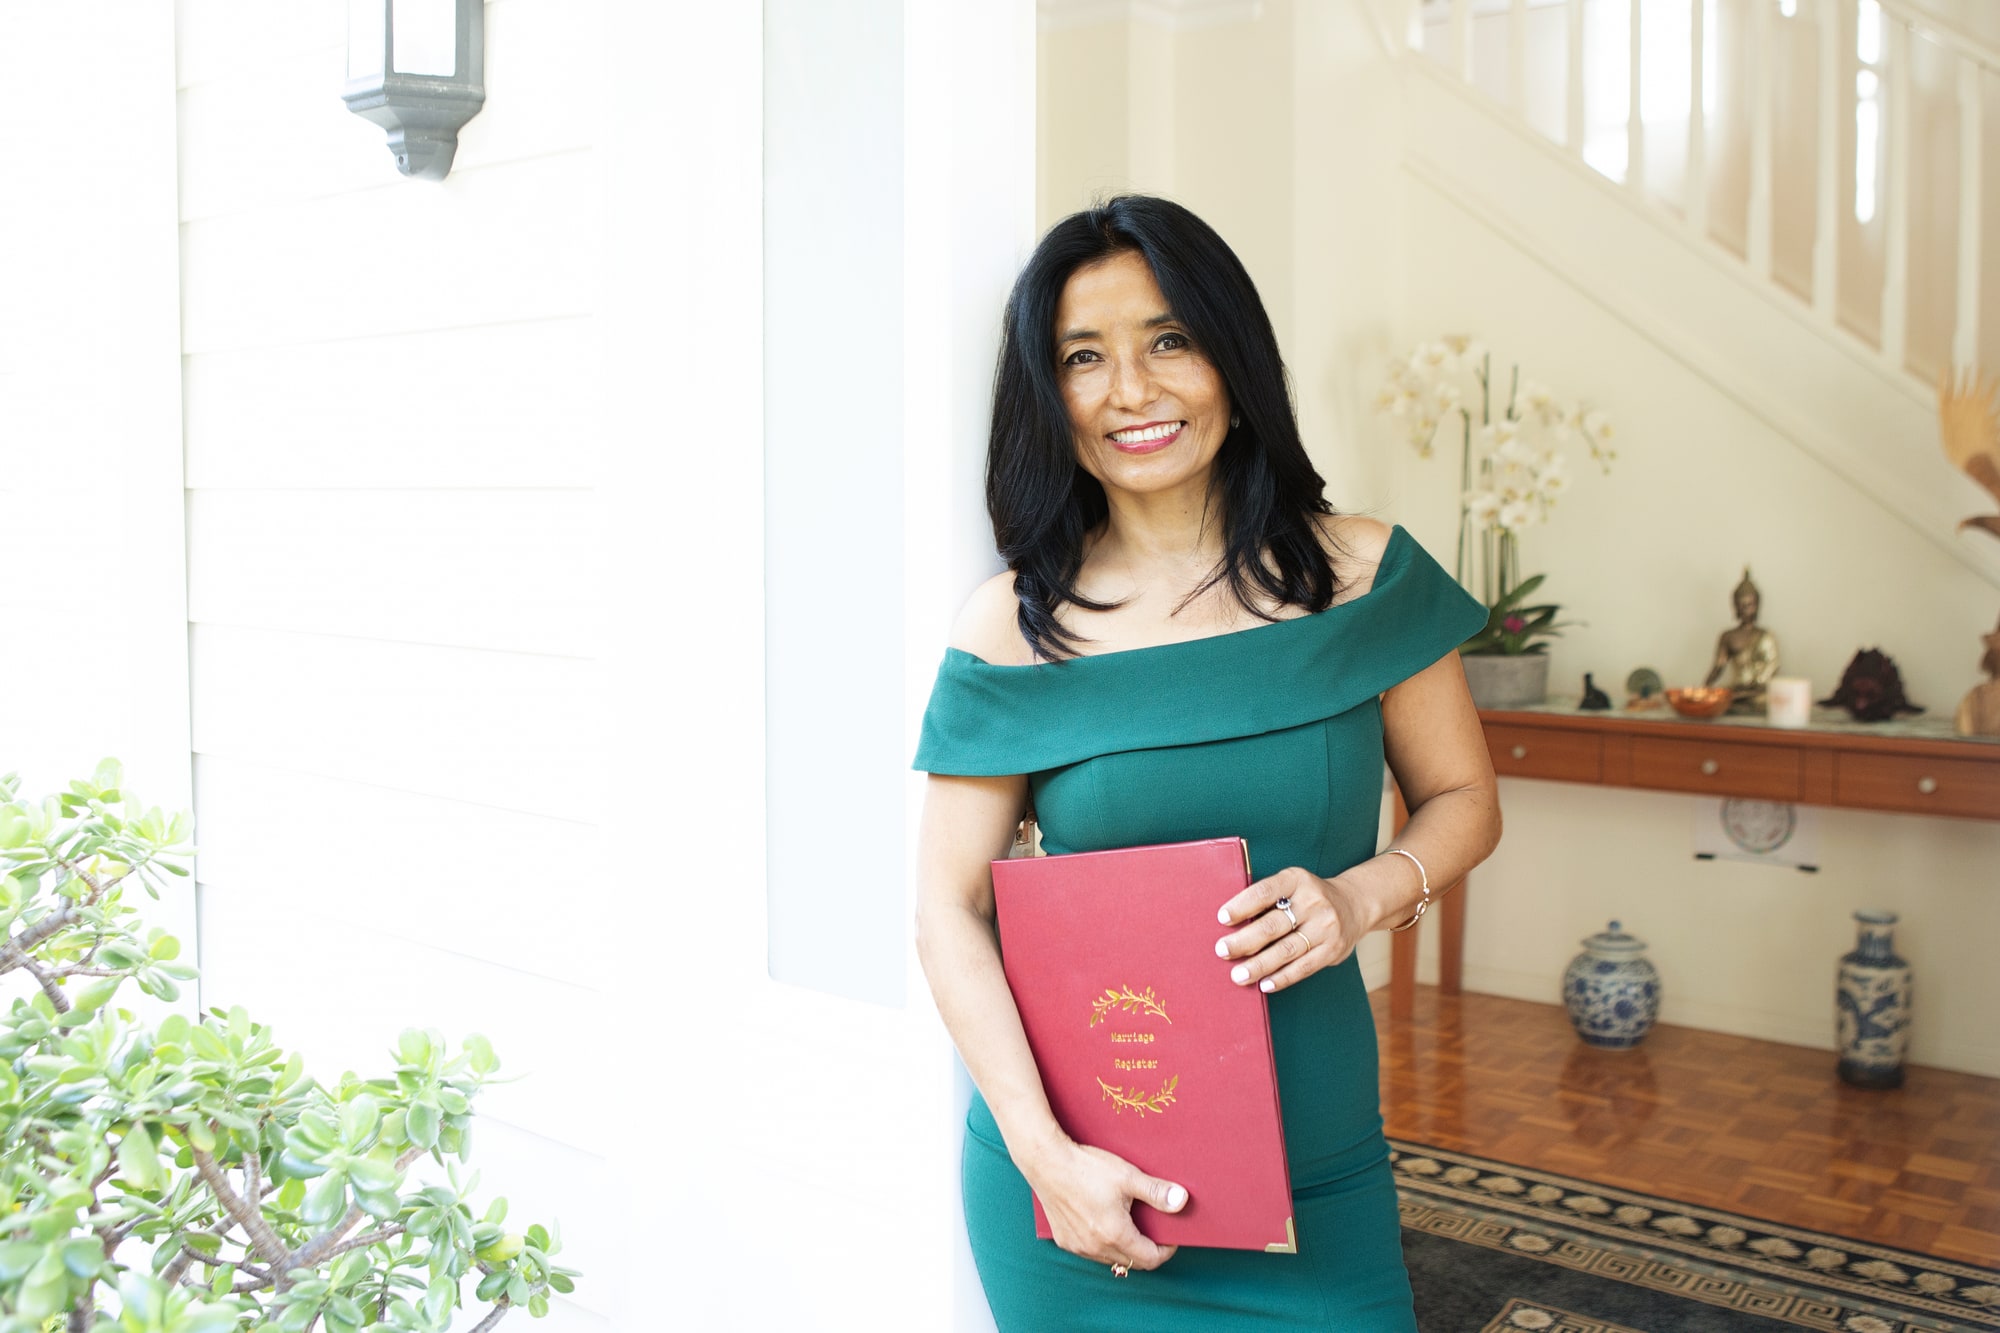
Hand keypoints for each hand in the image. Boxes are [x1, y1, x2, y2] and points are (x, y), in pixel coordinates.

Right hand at [1020, 1137, 1187, 1271]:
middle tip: (1152, 1227)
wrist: (1046, 1162)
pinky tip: (1103, 1222)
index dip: (1165, 1250)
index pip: (1150, 1259)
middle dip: (1146, 1249)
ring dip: (1124, 1247)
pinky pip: (1091, 1252)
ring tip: (1128, 1222)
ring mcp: (1078, 1246)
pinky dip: (1103, 1244)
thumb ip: (1157, 1192)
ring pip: (1111, 1259)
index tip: (1170, 1236)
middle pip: (1132, 1262)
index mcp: (1115, 1234)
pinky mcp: (1064, 1241)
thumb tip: (1182, 1201)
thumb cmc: (1086, 1168)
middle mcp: (1096, 1247)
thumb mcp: (1127, 1176)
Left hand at [1214, 866, 1369, 994]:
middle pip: (1273, 925)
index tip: (1222, 918)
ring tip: (1238, 975)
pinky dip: (1282, 977)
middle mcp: (1313, 902)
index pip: (1265, 892)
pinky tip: (1264, 984)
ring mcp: (1325, 927)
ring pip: (1286, 950)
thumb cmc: (1308, 897)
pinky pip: (1303, 967)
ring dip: (1259, 965)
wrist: (1354, 904)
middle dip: (1244, 941)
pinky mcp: (1332, 950)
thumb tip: (1231, 925)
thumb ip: (1267, 900)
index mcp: (1297, 880)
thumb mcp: (1292, 885)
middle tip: (1222, 951)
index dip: (1242, 905)